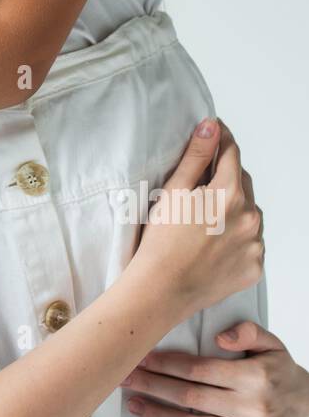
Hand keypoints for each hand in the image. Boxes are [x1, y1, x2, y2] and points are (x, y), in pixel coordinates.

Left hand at [120, 322, 308, 416]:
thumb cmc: (280, 371)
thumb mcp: (271, 342)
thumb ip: (247, 332)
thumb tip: (220, 338)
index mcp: (254, 377)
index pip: (199, 370)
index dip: (165, 364)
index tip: (139, 358)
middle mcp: (253, 408)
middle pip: (190, 398)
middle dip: (153, 387)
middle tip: (124, 379)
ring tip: (135, 405)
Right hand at [135, 118, 263, 316]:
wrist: (161, 290)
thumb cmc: (160, 241)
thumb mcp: (173, 191)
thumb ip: (197, 156)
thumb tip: (211, 126)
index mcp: (229, 194)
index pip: (232, 153)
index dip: (221, 139)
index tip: (215, 132)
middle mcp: (250, 218)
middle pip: (243, 182)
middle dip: (226, 176)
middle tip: (201, 184)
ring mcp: (255, 245)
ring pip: (250, 213)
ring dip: (234, 208)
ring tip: (206, 220)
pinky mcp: (255, 266)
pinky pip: (252, 242)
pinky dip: (238, 236)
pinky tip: (214, 242)